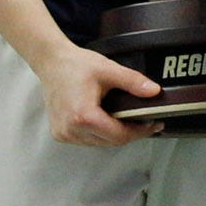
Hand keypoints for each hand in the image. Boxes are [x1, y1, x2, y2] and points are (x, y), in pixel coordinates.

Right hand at [39, 39, 161, 145]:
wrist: (51, 63)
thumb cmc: (76, 65)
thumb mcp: (109, 70)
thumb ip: (133, 82)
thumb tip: (154, 92)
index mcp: (83, 116)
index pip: (119, 136)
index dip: (140, 132)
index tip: (154, 124)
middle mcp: (71, 129)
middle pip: (111, 141)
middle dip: (130, 133)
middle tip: (144, 121)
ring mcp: (64, 134)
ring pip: (99, 143)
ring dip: (114, 134)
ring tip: (127, 120)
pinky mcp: (59, 134)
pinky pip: (87, 139)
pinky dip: (99, 133)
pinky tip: (106, 121)